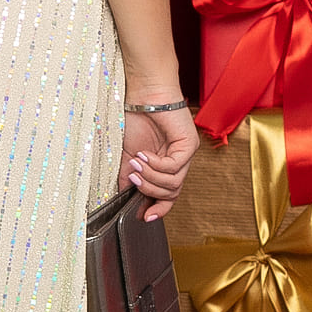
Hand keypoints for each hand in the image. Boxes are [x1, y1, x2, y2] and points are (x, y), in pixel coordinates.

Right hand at [118, 104, 199, 221]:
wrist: (142, 94)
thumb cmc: (136, 118)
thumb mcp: (127, 155)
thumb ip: (128, 177)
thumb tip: (123, 197)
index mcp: (165, 167)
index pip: (168, 197)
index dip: (158, 210)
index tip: (144, 217)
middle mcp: (178, 163)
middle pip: (171, 194)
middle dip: (150, 191)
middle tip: (134, 180)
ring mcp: (186, 154)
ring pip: (173, 184)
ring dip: (152, 177)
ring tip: (137, 165)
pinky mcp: (189, 145)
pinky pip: (174, 166)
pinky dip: (157, 165)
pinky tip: (145, 155)